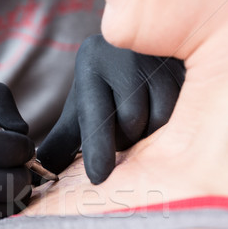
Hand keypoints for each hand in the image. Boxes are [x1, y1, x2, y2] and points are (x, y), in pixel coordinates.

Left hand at [37, 35, 184, 184]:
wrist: (143, 51)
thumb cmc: (107, 88)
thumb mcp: (82, 109)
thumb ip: (62, 141)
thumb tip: (43, 171)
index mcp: (91, 63)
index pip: (94, 115)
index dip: (97, 149)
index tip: (98, 177)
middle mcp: (123, 54)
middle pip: (129, 121)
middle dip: (125, 138)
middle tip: (122, 128)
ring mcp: (157, 58)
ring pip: (157, 120)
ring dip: (149, 132)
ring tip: (143, 117)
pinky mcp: (184, 66)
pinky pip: (180, 113)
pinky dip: (170, 124)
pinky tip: (162, 109)